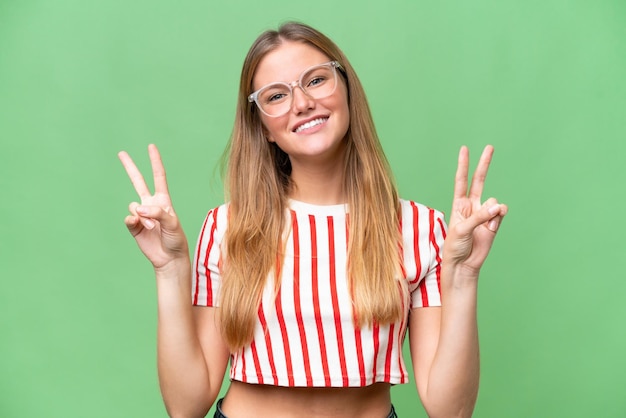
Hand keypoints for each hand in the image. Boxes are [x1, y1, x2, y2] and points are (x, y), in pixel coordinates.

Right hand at [118, 144, 188, 268]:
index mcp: (163, 200)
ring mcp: (141, 215)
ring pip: (133, 206)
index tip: (151, 147)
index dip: (155, 161)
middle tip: (121, 153)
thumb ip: (157, 213)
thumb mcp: (172, 223)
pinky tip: (141, 228)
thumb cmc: (176, 239)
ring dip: (142, 216)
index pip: (158, 176)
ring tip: (152, 228)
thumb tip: (138, 208)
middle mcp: (151, 205)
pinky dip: (134, 222)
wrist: (169, 258)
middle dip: (130, 167)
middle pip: (138, 182)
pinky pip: (128, 218)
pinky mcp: (133, 226)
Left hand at [443, 145, 507, 274]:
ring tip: (485, 225)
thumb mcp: (462, 229)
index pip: (461, 180)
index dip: (463, 165)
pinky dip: (499, 217)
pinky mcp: (494, 223)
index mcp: (459, 204)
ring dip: (492, 211)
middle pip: (479, 180)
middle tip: (490, 147)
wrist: (464, 264)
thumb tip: (498, 206)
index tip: (465, 149)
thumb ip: (480, 216)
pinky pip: (501, 213)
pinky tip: (493, 226)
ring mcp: (484, 213)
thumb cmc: (455, 246)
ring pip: (494, 202)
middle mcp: (472, 206)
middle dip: (484, 164)